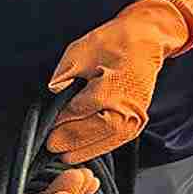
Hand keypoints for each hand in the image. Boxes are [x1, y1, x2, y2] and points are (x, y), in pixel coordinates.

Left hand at [47, 0, 192, 163]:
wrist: (147, 39)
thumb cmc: (116, 41)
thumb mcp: (81, 50)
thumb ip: (64, 73)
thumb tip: (52, 92)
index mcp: (111, 89)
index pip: (76, 113)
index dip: (58, 123)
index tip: (45, 129)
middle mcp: (127, 107)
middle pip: (92, 133)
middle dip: (68, 141)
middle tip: (50, 146)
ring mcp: (136, 115)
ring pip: (106, 141)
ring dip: (84, 150)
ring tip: (64, 154)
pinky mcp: (140, 119)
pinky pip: (118, 140)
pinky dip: (100, 146)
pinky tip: (85, 150)